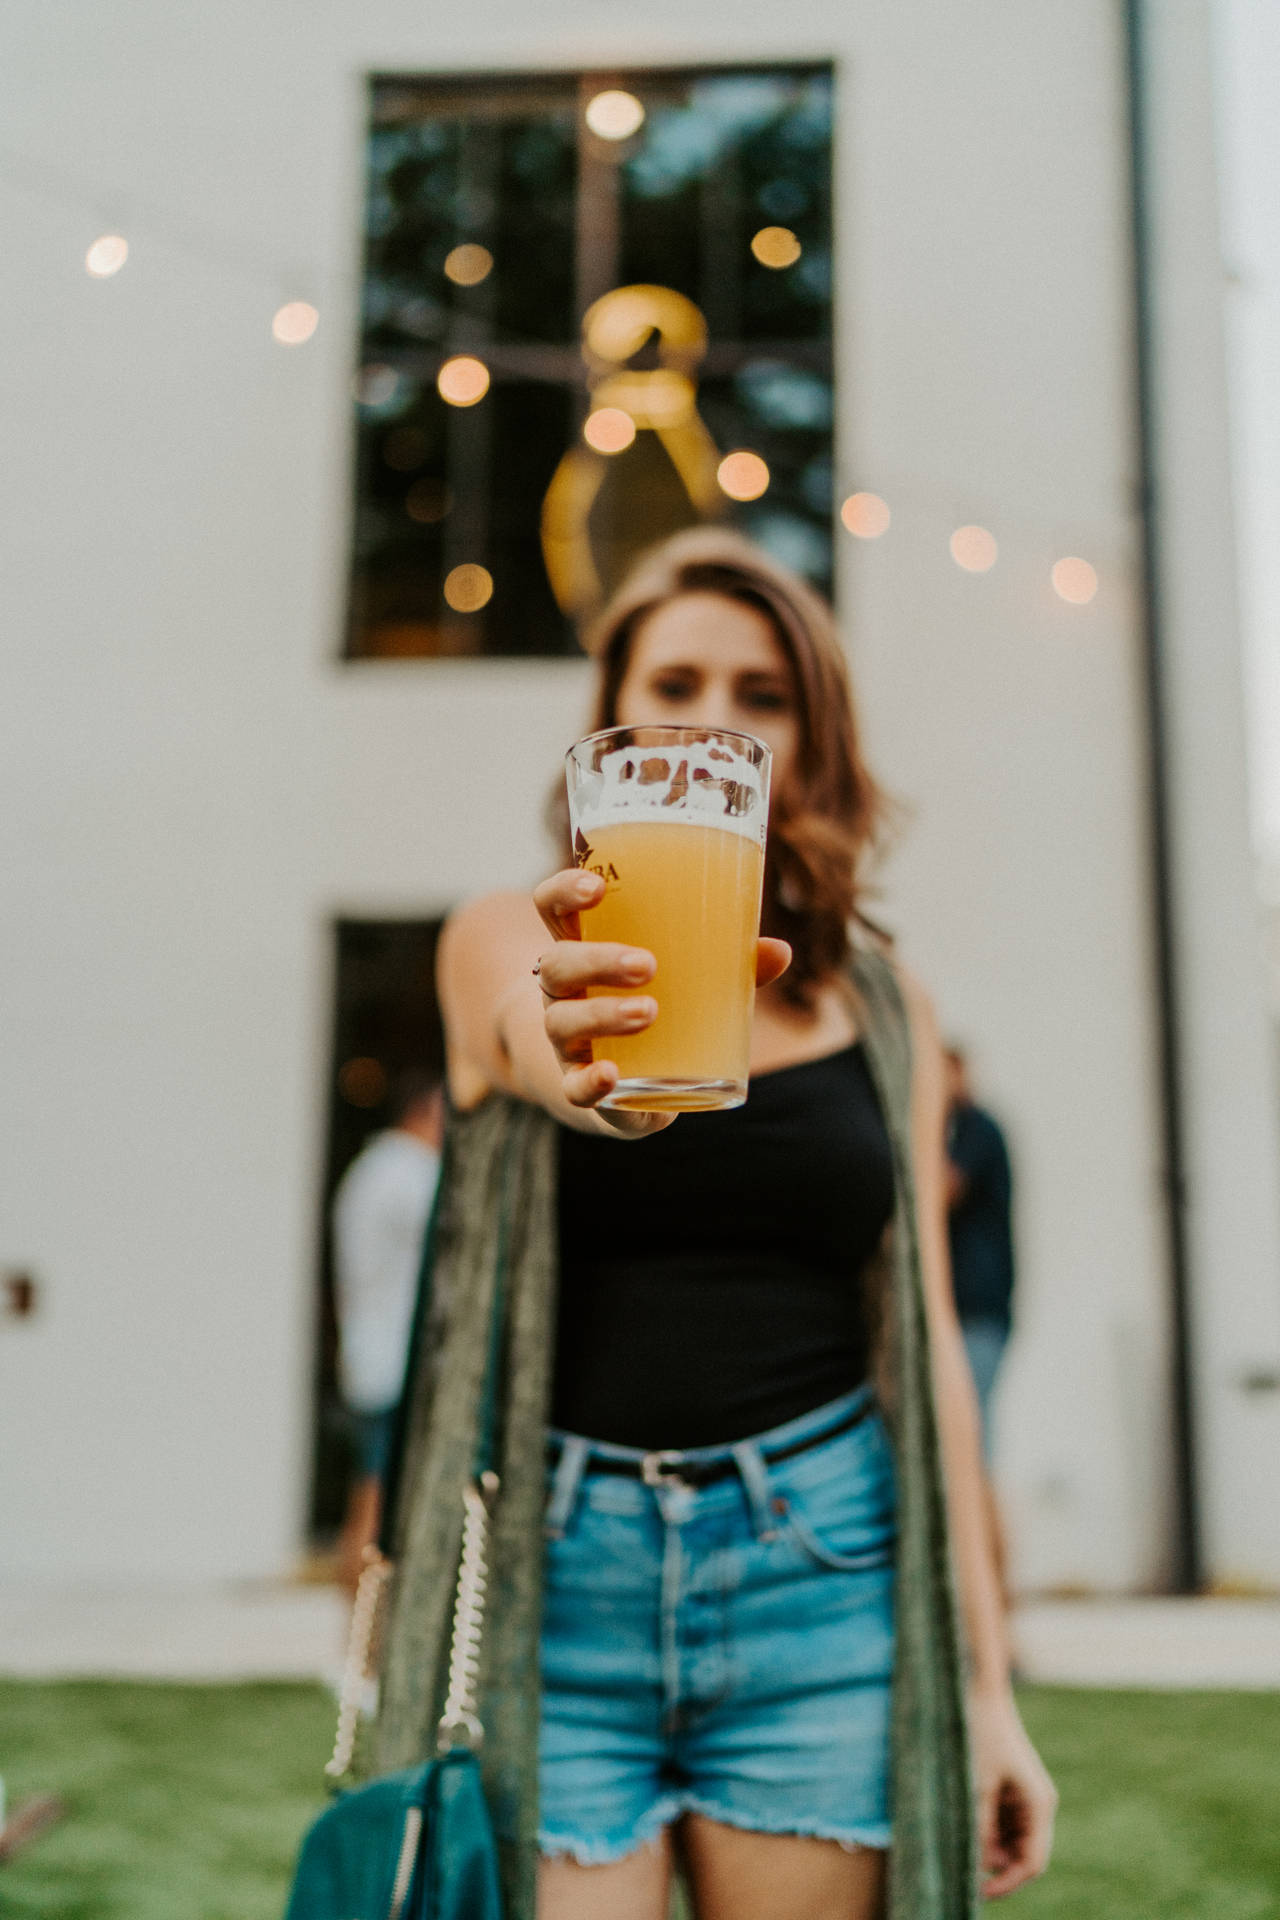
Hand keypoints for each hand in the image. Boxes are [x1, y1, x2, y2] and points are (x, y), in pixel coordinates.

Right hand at [532, 867, 789, 1135]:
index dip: (564, 891)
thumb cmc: (660, 1006)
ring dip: (603, 1013)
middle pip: (557, 964)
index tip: (597, 887)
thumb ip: (729, 963)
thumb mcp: (689, 979)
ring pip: (562, 1022)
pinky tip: (610, 1074)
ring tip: (650, 1012)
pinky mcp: (581, 1086)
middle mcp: (564, 992)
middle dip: (598, 960)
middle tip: (647, 964)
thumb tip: (780, 951)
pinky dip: (589, 1081)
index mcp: (584, 949)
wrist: (629, 1085)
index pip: (552, 908)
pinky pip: (572, 1087)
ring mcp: (566, 1040)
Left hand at [968, 1687, 1056, 1897]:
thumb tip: (978, 1865)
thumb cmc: (981, 1735)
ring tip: (961, 1836)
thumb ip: (980, 1826)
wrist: (982, 1694)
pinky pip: (1001, 1824)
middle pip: (1022, 1855)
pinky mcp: (1010, 1792)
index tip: (979, 1892)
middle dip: (996, 1866)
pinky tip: (965, 1824)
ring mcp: (1024, 1799)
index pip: (1032, 1862)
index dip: (1008, 1883)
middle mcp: (1037, 1806)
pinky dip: (985, 1831)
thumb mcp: (977, 1784)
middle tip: (963, 1866)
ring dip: (988, 1848)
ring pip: (1010, 1842)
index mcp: (1039, 1806)